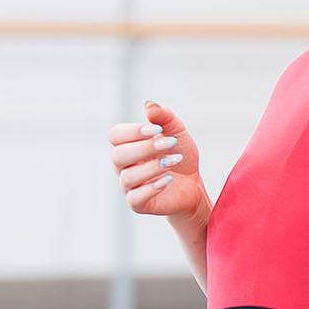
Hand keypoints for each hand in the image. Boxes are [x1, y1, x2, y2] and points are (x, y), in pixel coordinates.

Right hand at [108, 101, 207, 218]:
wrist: (193, 184)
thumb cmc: (180, 155)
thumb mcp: (177, 132)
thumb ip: (164, 118)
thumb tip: (149, 105)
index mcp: (128, 145)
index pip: (115, 135)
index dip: (132, 131)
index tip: (156, 129)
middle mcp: (123, 166)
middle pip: (118, 155)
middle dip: (144, 148)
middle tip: (169, 144)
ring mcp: (129, 186)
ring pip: (127, 177)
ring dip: (152, 167)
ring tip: (173, 161)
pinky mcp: (138, 204)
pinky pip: (135, 198)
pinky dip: (151, 188)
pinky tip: (168, 179)